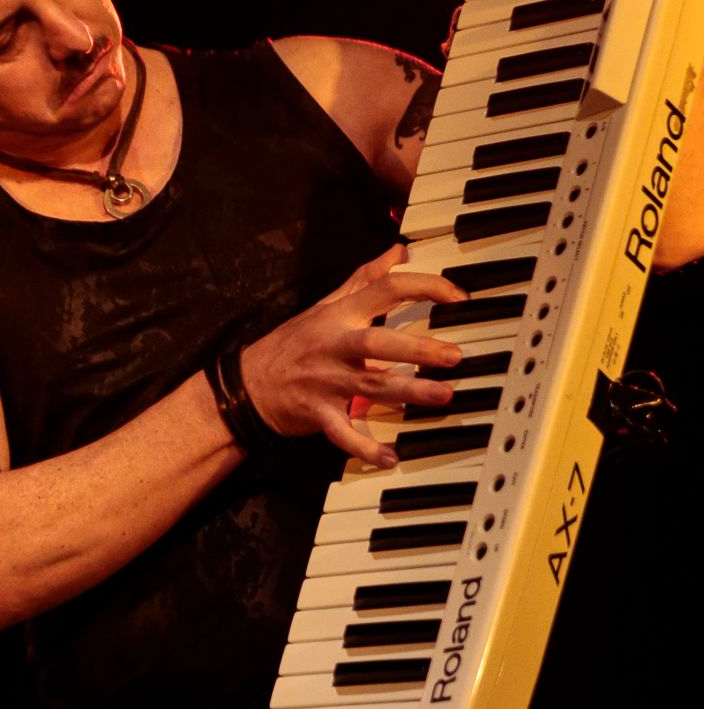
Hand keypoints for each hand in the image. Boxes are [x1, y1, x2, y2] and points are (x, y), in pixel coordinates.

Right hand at [240, 243, 464, 466]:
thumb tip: (399, 251)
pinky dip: (365, 447)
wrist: (249, 384)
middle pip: (379, 342)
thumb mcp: (326, 304)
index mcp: (340, 315)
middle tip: (455, 356)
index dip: (424, 287)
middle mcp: (335, 345)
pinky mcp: (319, 414)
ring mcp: (327, 380)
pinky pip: (344, 432)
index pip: (385, 290)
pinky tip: (390, 458)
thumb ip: (366, 278)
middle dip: (418, 348)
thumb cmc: (293, 343)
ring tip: (443, 395)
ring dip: (409, 391)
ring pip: (371, 385)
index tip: (458, 297)